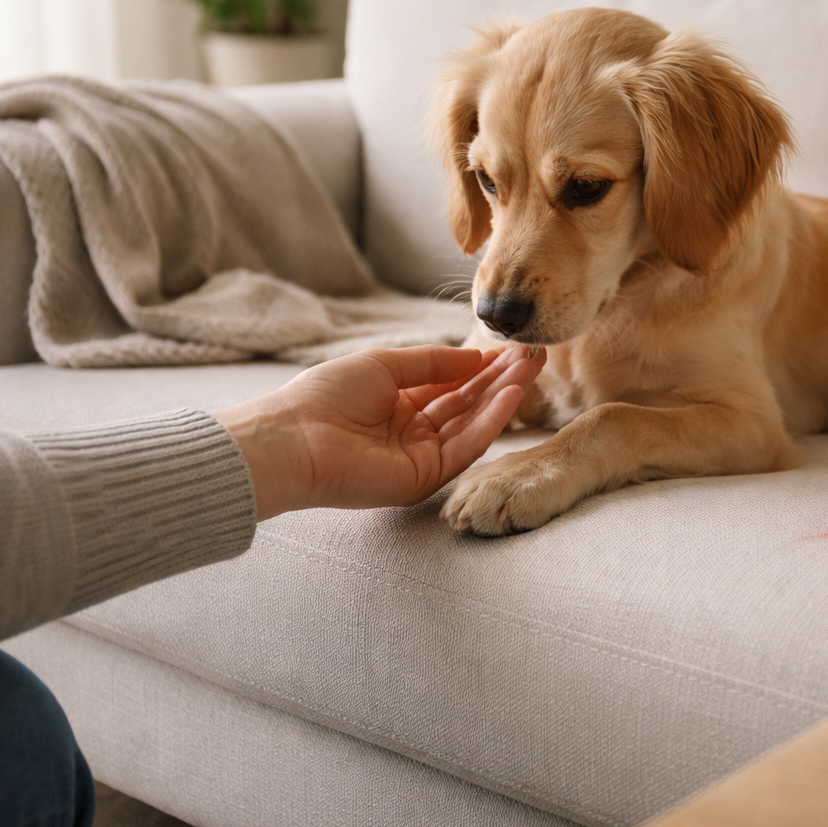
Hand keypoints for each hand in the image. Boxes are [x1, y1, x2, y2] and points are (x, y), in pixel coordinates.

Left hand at [215, 344, 546, 519]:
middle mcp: (414, 432)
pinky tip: (511, 396)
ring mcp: (421, 457)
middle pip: (467, 403)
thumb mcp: (384, 365)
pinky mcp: (425, 478)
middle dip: (501, 379)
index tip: (511, 347)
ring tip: (531, 369)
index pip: (451, 384)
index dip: (481, 366)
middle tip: (534, 356)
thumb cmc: (325, 396)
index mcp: (399, 404)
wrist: (293, 440)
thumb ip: (432, 362)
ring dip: (504, 396)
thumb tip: (475, 355)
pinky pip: (465, 447)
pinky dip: (491, 422)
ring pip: (472, 424)